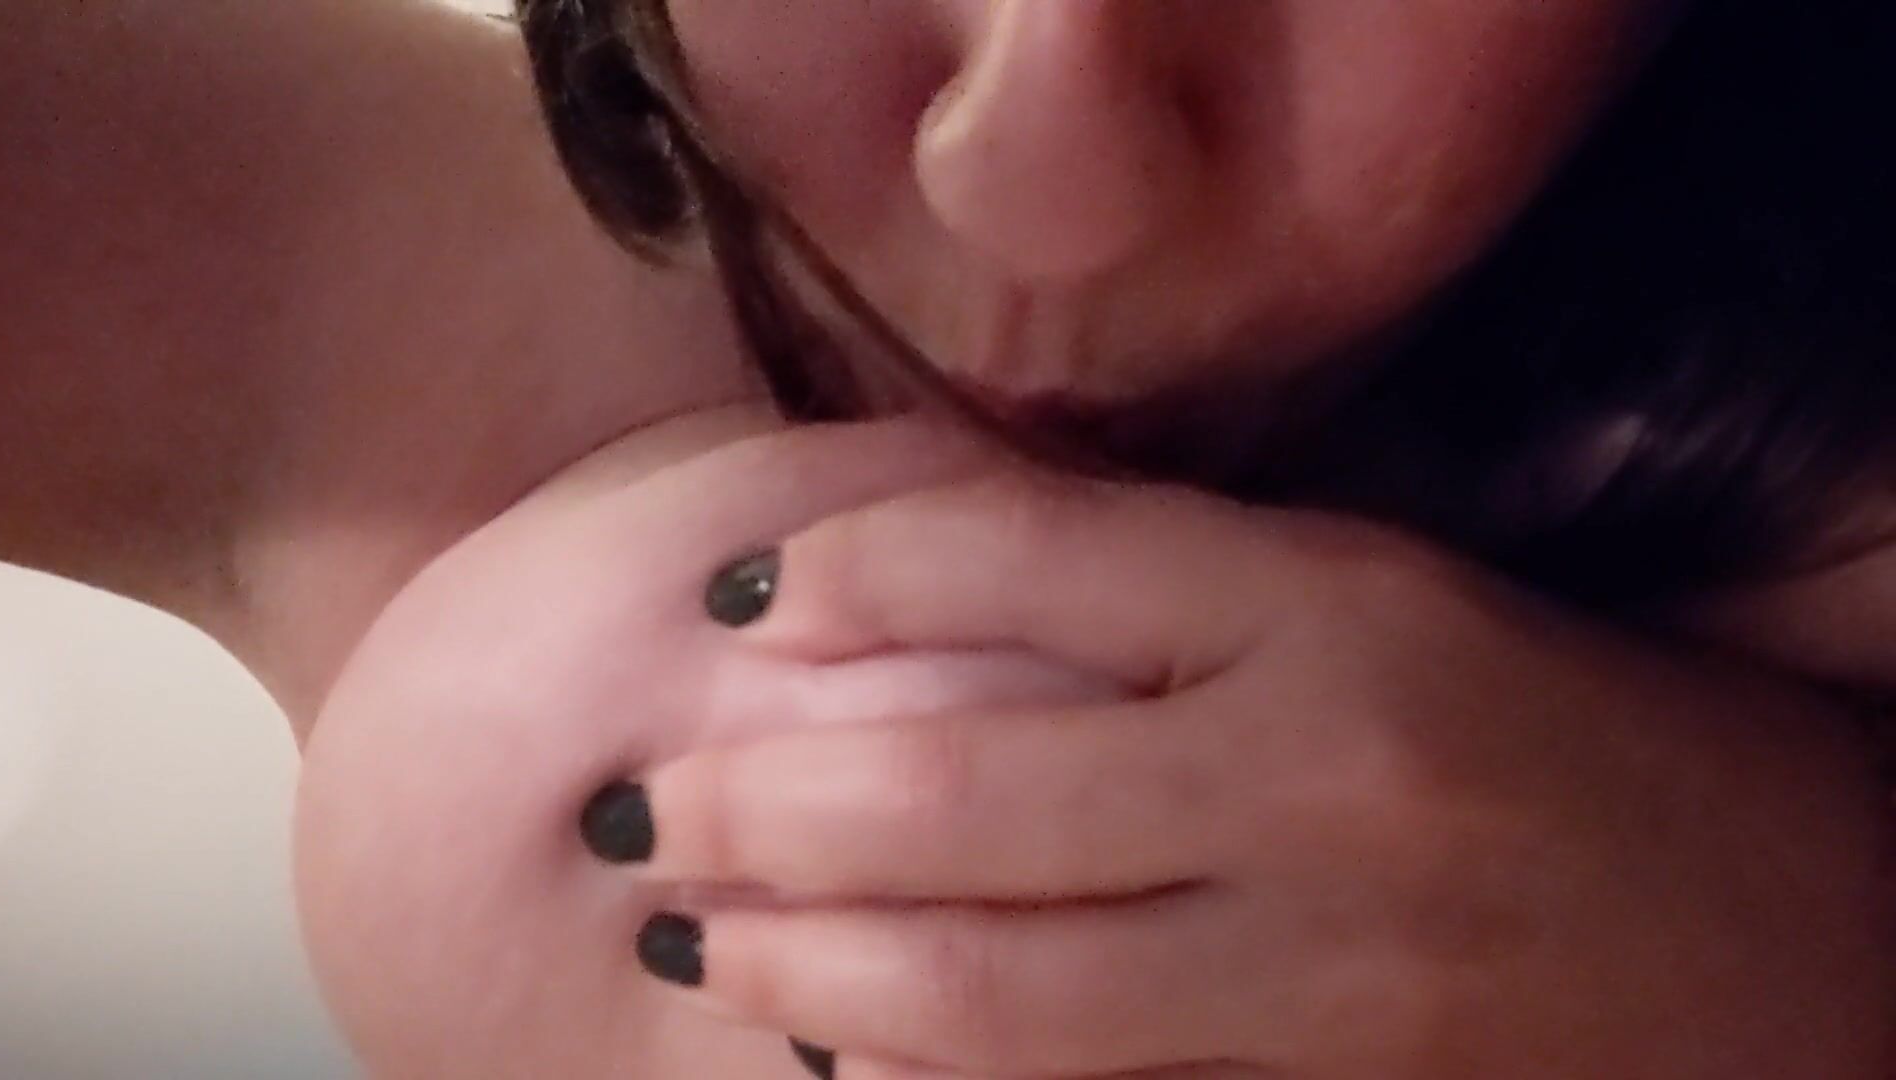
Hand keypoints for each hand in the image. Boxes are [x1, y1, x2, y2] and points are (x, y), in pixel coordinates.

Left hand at [631, 465, 1894, 1077]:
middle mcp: (1321, 779)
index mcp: (1335, 608)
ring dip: (808, 970)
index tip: (744, 596)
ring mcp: (1330, 972)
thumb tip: (916, 568)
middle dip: (767, 803)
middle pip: (964, 791)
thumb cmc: (1561, 730)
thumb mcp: (1389, 598)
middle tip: (654, 807)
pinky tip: (842, 1066)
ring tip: (697, 944)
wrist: (1797, 928)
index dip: (852, 565)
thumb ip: (1174, 579)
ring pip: (994, 990)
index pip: (1031, 551)